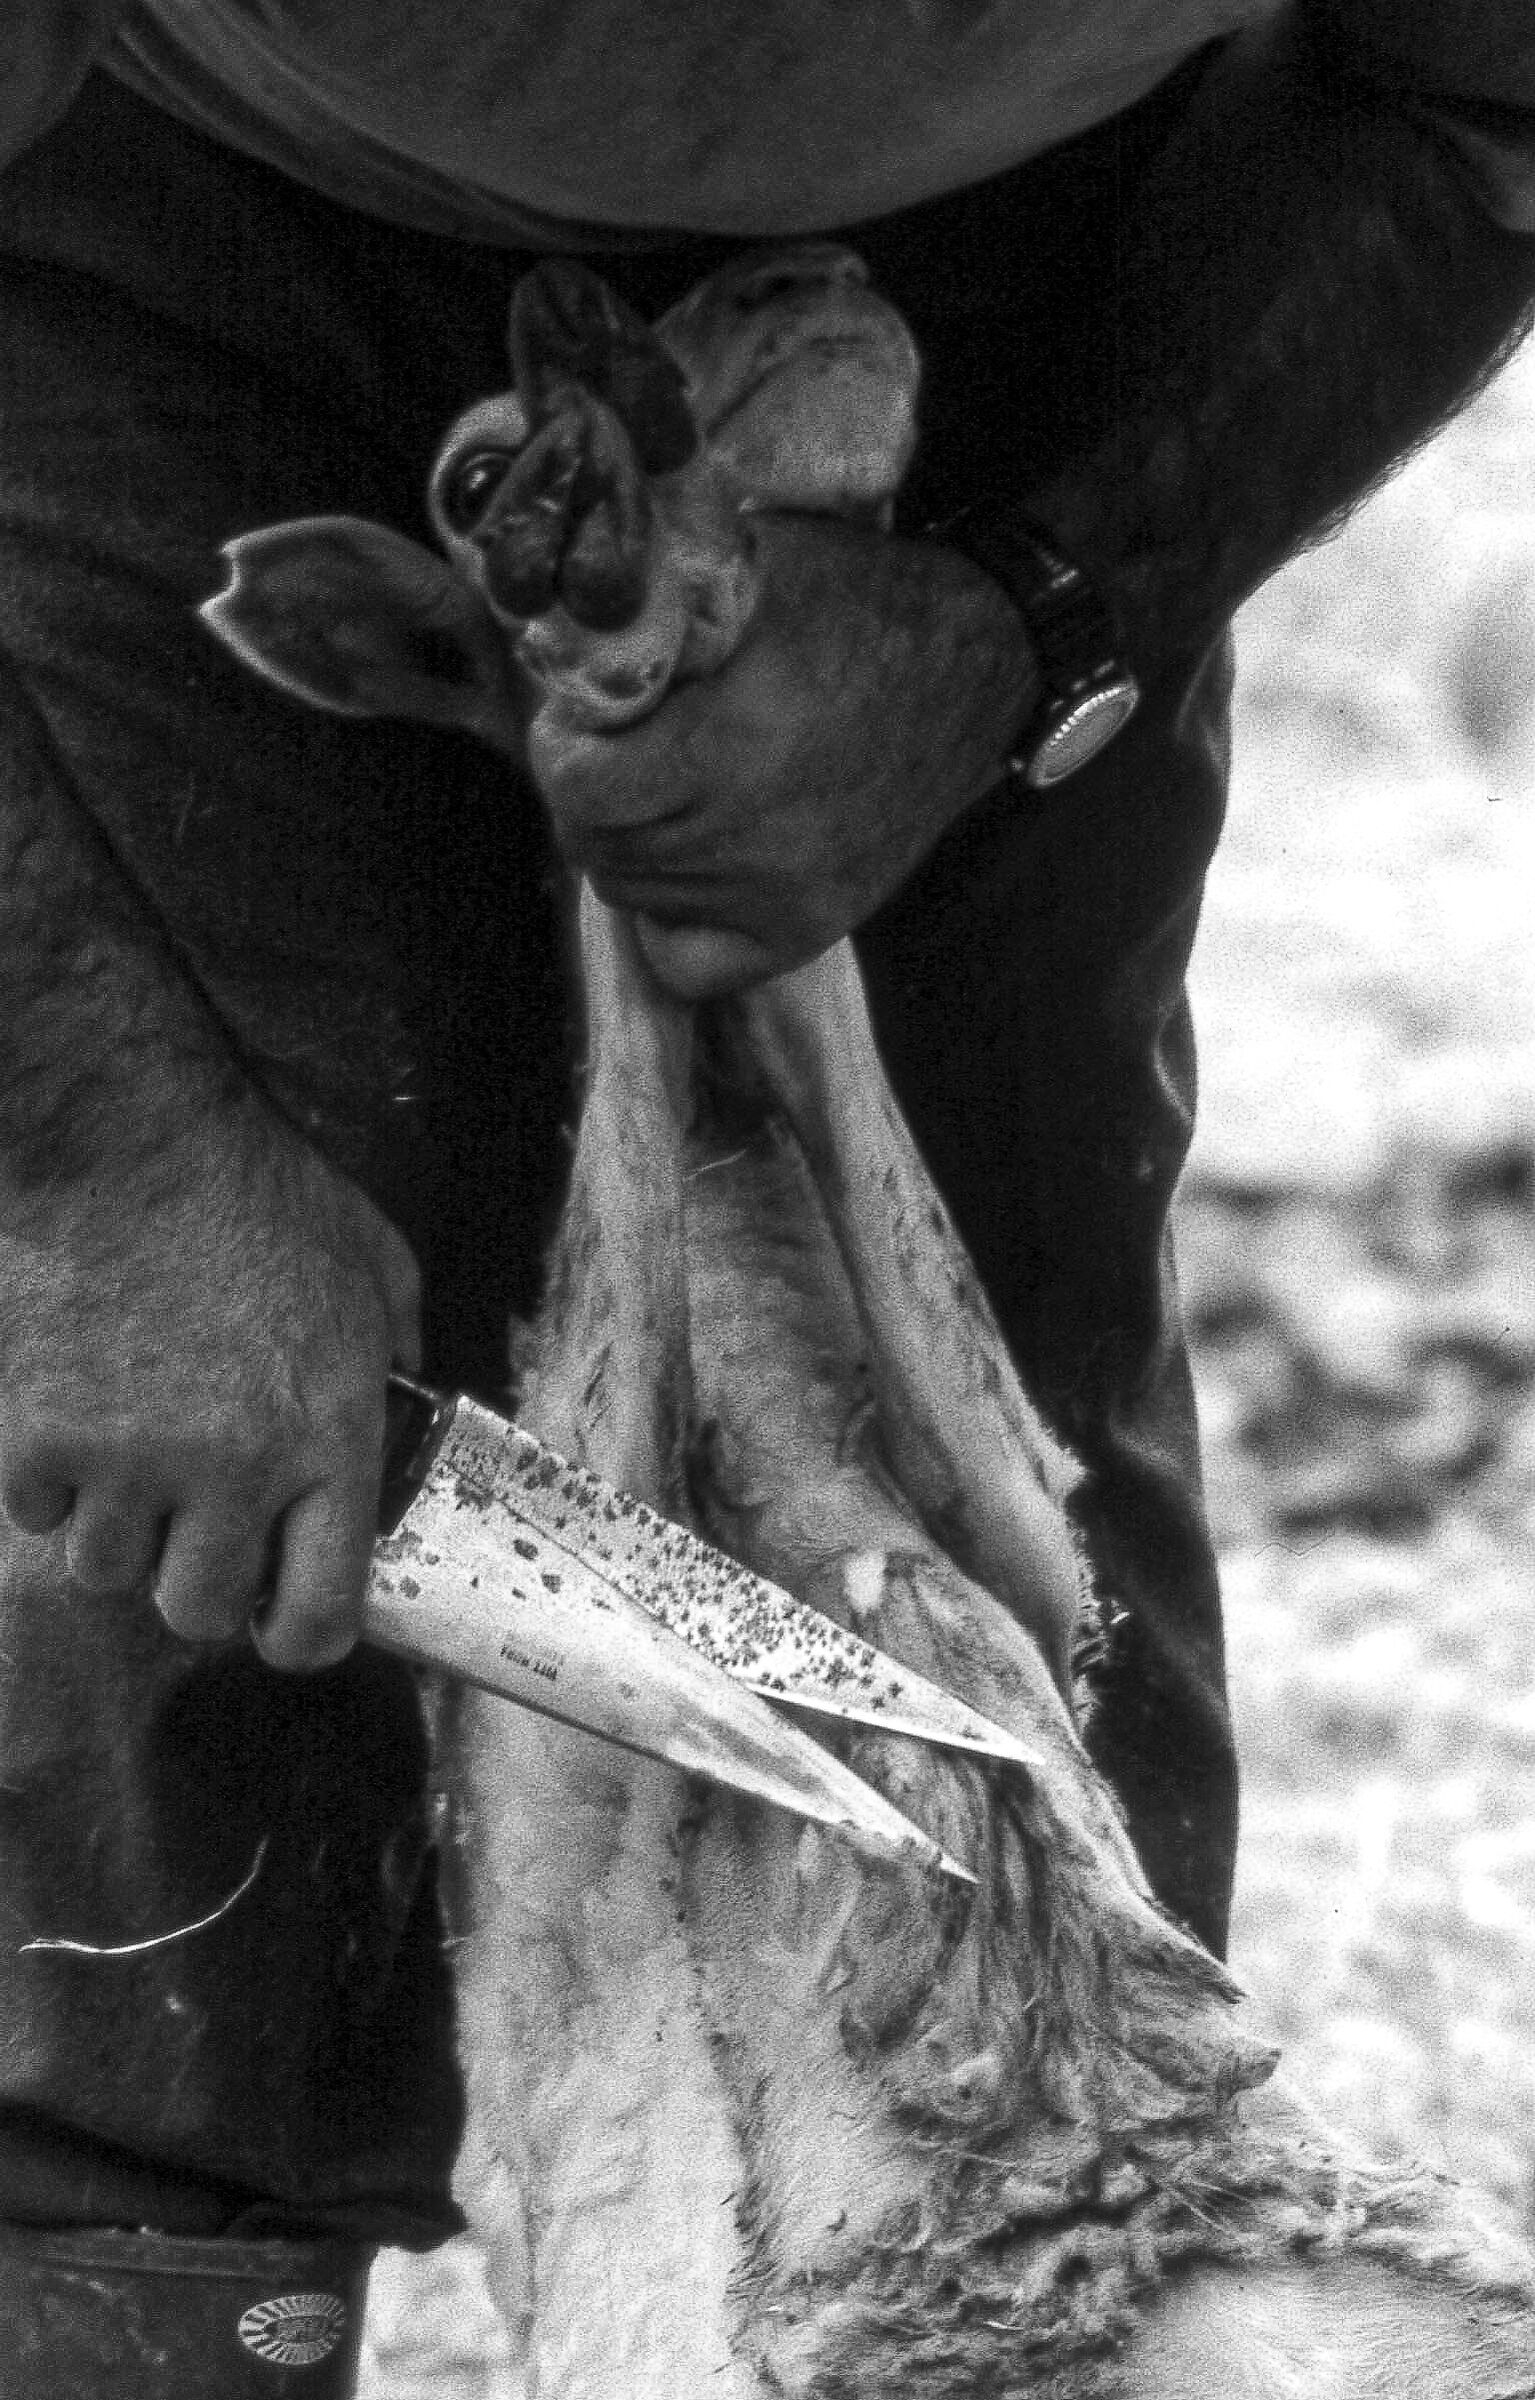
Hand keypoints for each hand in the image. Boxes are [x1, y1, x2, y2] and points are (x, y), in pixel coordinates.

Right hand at [0, 1104, 419, 1670]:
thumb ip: (399, 1350)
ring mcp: (129, 1462)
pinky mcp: (39, 1438)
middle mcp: (234, 1471)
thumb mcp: (378, 1265)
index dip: (298, 1635)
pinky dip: (47, 1484)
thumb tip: (406, 1403)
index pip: (318, 1614)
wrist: (130, 1141)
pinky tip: (73, 1416)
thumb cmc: (265, 1194)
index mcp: (329, 1439)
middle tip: (196, 1524)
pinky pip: (35, 1517)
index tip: (282, 1619)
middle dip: (196, 1581)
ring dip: (118, 1529)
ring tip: (133, 1456)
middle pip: (196, 1612)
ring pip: (106, 1571)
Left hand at [527, 515, 1039, 994]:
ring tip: (665, 793)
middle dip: (589, 793)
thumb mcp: (751, 566)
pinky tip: (689, 867)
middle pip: (597, 845)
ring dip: (629, 845)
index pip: (581, 789)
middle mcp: (754, 832)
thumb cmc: (858, 601)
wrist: (977, 667)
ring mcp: (782, 892)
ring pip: (631, 894)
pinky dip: (668, 923)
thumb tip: (560, 641)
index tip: (581, 720)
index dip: (562, 749)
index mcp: (733, 740)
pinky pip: (687, 965)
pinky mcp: (810, 927)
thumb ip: (655, 607)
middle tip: (617, 751)